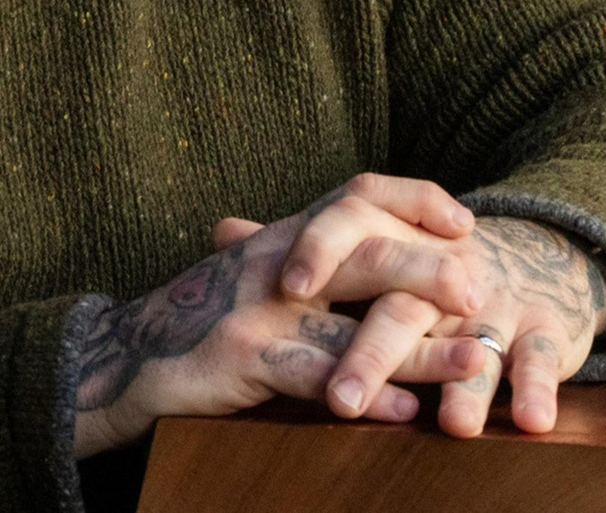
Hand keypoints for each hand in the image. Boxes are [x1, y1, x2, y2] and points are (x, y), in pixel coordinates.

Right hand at [73, 174, 489, 457]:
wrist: (121, 356)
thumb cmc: (196, 320)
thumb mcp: (251, 274)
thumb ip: (306, 258)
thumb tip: (375, 245)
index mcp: (284, 237)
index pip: (358, 194)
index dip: (414, 200)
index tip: (467, 222)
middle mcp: (275, 263)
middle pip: (364, 250)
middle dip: (430, 269)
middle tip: (484, 288)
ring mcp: (257, 310)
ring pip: (352, 322)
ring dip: (422, 345)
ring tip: (477, 357)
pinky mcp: (240, 359)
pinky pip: (312, 374)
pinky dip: (365, 394)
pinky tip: (405, 410)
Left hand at [217, 207, 605, 435]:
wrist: (539, 258)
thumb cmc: (428, 269)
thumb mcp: (372, 251)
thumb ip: (299, 246)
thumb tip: (218, 229)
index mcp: (398, 247)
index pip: (354, 232)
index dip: (321, 252)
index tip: (288, 284)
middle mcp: (445, 270)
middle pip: (404, 305)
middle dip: (375, 354)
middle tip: (343, 399)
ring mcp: (497, 300)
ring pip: (476, 338)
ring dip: (462, 379)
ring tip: (451, 426)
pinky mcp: (545, 329)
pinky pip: (542, 358)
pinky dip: (539, 388)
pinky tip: (532, 422)